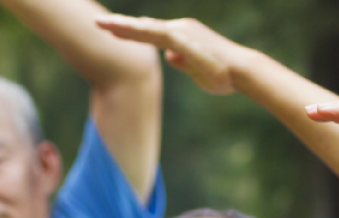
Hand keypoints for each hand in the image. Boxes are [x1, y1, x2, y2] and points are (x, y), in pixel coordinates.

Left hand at [96, 15, 241, 95]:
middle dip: (119, 25)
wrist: (241, 71)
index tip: (111, 31)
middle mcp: (179, 29)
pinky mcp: (181, 37)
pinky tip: (117, 29)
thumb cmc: (223, 75)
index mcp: (181, 38)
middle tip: (97, 22)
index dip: (130, 33)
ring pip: (144, 27)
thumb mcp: (197, 71)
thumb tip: (169, 56)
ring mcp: (179, 31)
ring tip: (101, 24)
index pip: (150, 35)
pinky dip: (134, 30)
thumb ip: (182, 62)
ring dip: (121, 25)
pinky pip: (152, 33)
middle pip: (143, 27)